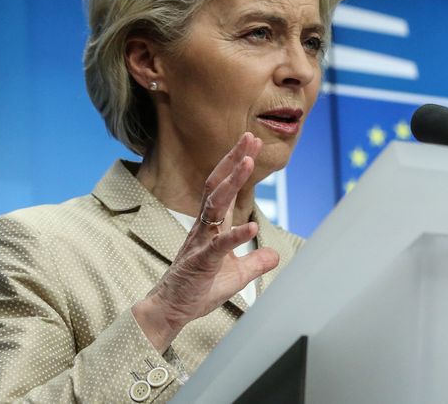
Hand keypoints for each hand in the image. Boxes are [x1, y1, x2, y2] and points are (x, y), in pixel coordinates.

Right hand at [131, 133, 279, 351]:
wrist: (172, 310)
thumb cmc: (199, 289)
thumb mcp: (236, 276)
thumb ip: (255, 262)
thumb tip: (274, 254)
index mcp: (212, 226)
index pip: (224, 188)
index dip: (236, 165)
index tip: (251, 144)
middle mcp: (204, 227)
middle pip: (218, 186)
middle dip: (234, 160)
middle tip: (249, 137)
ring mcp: (201, 242)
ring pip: (215, 206)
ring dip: (232, 183)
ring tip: (248, 163)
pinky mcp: (201, 263)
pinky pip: (219, 246)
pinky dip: (236, 235)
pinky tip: (252, 226)